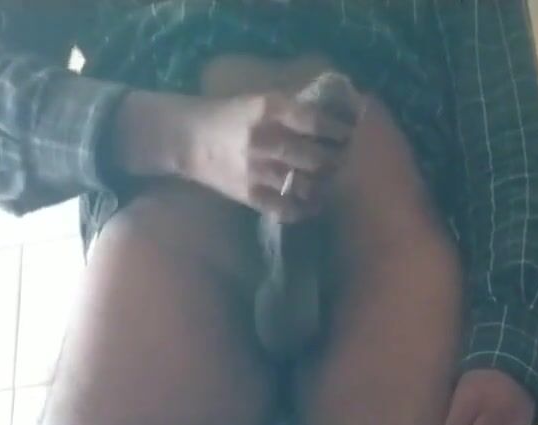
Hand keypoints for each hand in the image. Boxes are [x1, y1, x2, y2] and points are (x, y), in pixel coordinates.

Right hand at [182, 86, 359, 219]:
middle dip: (335, 161)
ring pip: (305, 184)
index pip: (313, 120)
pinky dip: (305, 209)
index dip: (337, 128)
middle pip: (314, 156)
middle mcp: (265, 140)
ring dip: (324, 187)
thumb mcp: (257, 101)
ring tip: (332, 184)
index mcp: (267, 110)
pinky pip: (286, 209)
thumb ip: (289, 110)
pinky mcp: (250, 195)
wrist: (187, 138)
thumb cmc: (227, 116)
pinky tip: (313, 205)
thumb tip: (331, 117)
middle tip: (346, 162)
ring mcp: (257, 171)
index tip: (350, 132)